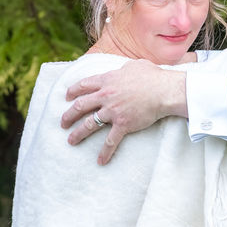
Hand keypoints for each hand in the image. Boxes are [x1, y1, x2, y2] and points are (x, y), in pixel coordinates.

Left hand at [61, 60, 187, 164]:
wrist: (164, 91)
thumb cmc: (152, 76)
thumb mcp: (134, 65)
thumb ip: (123, 69)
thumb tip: (124, 71)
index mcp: (107, 80)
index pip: (83, 85)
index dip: (73, 91)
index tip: (67, 97)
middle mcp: (105, 96)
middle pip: (81, 106)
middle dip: (69, 115)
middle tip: (63, 122)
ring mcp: (113, 111)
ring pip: (90, 124)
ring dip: (78, 133)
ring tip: (71, 140)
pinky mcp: (123, 124)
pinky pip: (111, 141)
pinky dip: (105, 152)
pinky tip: (100, 161)